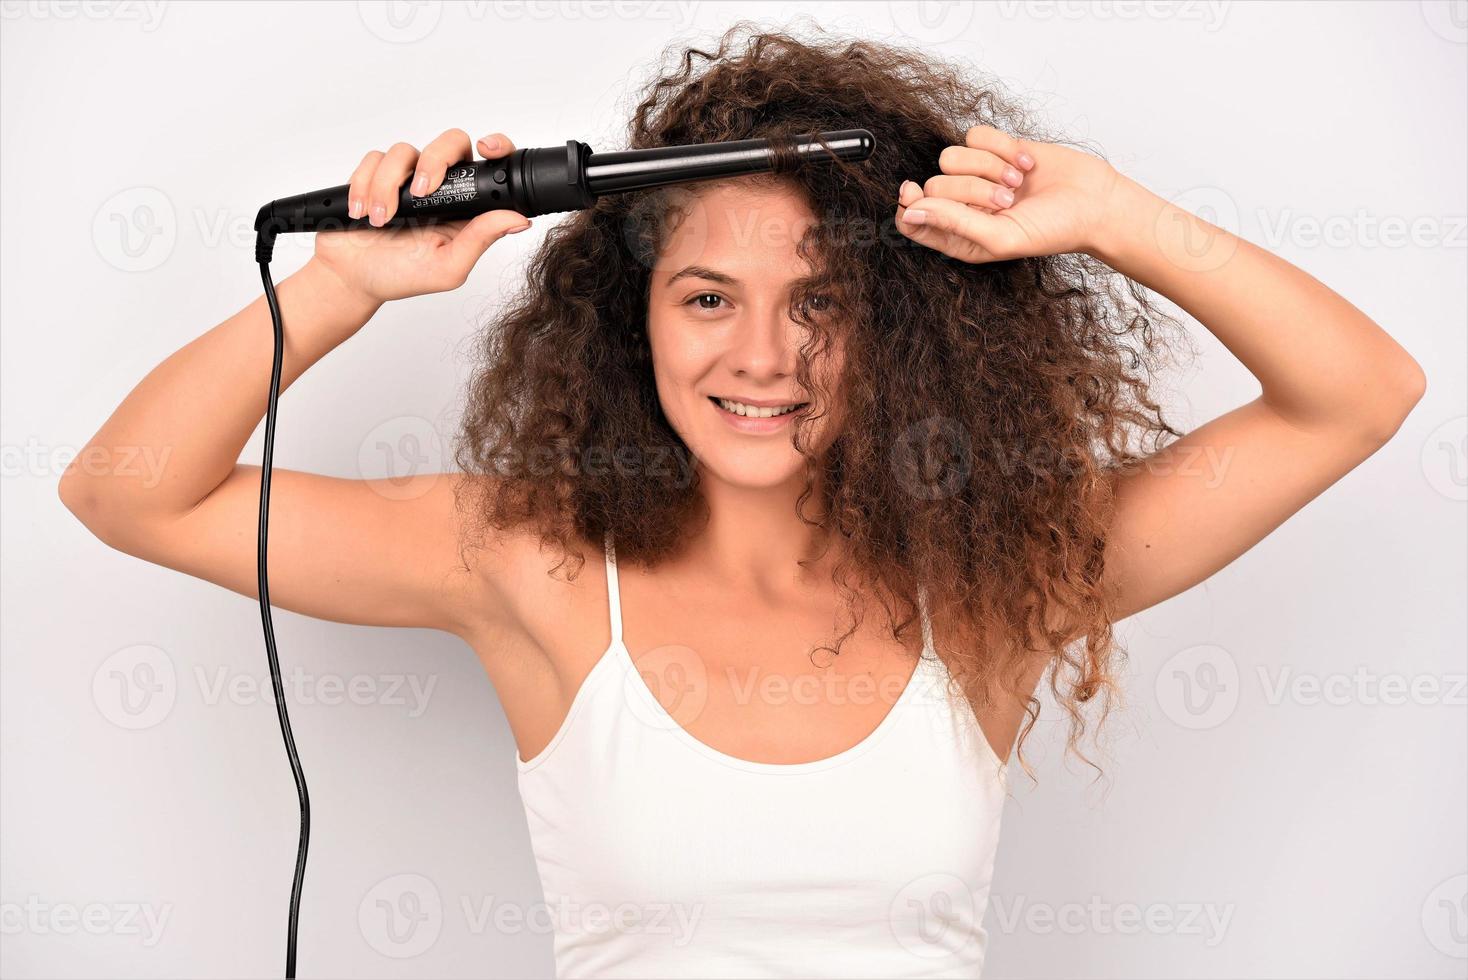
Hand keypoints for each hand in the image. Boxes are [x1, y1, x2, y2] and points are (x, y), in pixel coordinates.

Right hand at [312, 129, 531, 303]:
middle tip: (419, 191)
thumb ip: (480, 240)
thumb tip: (518, 220)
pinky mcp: (376, 173)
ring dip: (387, 186)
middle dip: (434, 160)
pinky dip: (364, 185)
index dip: (495, 147)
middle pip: (450, 142)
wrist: (350, 277)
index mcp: (464, 207)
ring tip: (379, 219)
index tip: (487, 148)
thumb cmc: (400, 276)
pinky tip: (361, 213)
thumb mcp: (447, 268)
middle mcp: (440, 188)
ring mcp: (407, 177)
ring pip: (404, 151)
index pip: (489, 166)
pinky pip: (374, 159)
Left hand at [895, 124, 1124, 262]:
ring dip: (988, 166)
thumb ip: (952, 224)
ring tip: (1018, 182)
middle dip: (972, 189)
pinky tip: (1026, 164)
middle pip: (935, 183)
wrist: (1094, 202)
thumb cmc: (1052, 229)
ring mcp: (979, 176)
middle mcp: (964, 206)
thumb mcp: (999, 237)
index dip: (908, 204)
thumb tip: (909, 213)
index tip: (914, 192)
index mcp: (958, 236)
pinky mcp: (996, 149)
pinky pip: (976, 135)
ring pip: (951, 157)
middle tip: (1007, 200)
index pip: (911, 220)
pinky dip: (1002, 146)